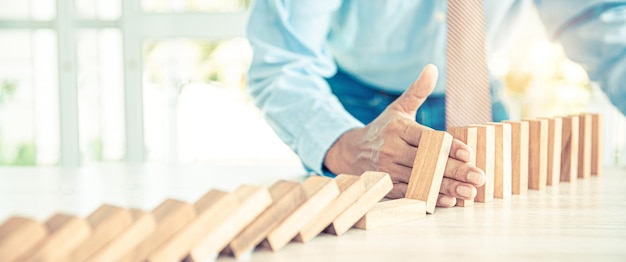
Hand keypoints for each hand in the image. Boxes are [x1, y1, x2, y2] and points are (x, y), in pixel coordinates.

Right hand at [323, 64, 485, 206]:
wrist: (351, 151)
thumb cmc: (383, 128)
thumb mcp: (399, 108)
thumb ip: (417, 91)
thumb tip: (432, 68)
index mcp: (397, 129)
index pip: (426, 138)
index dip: (447, 146)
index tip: (468, 153)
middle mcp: (391, 149)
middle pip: (427, 162)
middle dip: (455, 170)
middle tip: (478, 177)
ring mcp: (387, 169)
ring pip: (421, 180)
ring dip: (446, 188)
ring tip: (469, 192)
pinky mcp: (386, 185)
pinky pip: (410, 193)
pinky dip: (429, 198)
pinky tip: (448, 200)